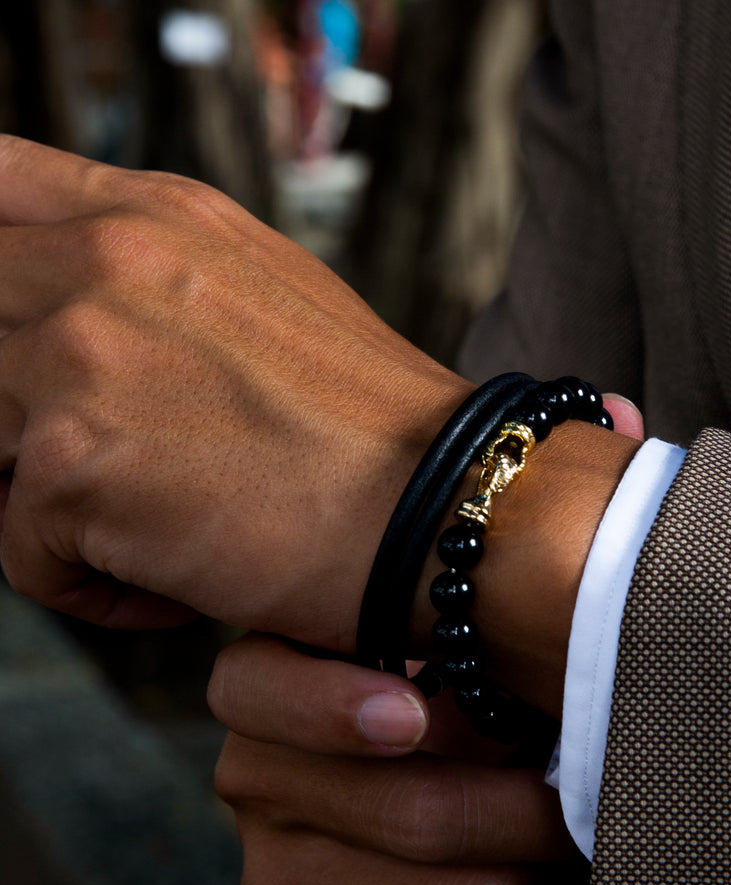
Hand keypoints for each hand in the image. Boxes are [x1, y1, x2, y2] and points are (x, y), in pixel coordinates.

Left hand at [0, 135, 639, 710]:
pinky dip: (95, 585)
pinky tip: (184, 581)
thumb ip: (157, 287)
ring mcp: (79, 357)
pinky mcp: (71, 466)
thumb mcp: (265, 303)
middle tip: (115, 463)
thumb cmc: (375, 429)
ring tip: (160, 526)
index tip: (20, 332)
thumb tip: (79, 326)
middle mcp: (104, 263)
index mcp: (157, 217)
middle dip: (21, 413)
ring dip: (53, 502)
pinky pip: (20, 551)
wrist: (449, 507)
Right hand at [210, 635, 585, 884]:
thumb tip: (558, 656)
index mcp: (261, 684)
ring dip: (548, 873)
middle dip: (538, 811)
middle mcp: (253, 782)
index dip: (334, 709)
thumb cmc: (435, 692)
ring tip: (576, 834)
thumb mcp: (434, 643)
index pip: (263, 692)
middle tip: (596, 787)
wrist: (392, 783)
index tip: (413, 715)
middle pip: (419, 816)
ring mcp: (278, 879)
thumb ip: (461, 637)